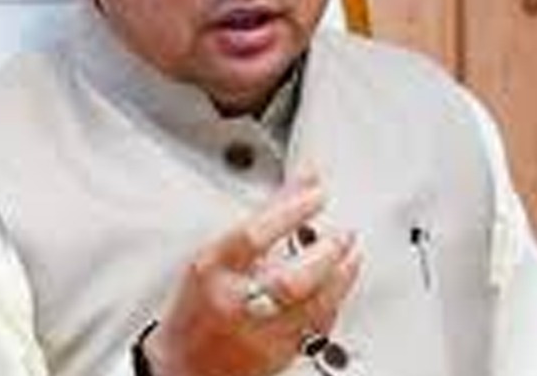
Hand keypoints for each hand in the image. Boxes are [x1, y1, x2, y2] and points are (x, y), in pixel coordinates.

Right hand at [144, 169, 361, 375]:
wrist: (186, 364)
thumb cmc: (199, 305)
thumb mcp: (217, 253)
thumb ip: (265, 216)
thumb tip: (306, 179)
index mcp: (213, 270)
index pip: (253, 236)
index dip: (289, 211)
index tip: (316, 194)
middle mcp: (234, 303)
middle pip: (289, 279)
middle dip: (326, 253)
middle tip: (343, 233)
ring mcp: (259, 333)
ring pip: (312, 306)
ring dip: (341, 276)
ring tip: (351, 254)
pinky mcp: (280, 353)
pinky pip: (319, 325)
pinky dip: (334, 300)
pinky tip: (339, 284)